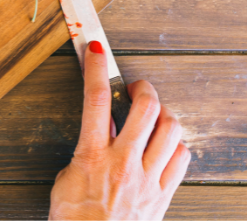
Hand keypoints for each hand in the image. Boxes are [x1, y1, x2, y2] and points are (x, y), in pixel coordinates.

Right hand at [49, 41, 190, 219]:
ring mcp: (148, 179)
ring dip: (162, 116)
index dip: (96, 70)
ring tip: (152, 117)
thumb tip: (97, 138)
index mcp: (92, 156)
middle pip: (146, 108)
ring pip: (171, 130)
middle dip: (142, 89)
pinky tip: (163, 147)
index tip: (96, 51)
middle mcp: (124, 163)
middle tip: (135, 89)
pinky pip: (181, 159)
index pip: (95, 100)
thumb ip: (84, 154)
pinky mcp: (163, 195)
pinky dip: (175, 146)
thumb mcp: (65, 180)